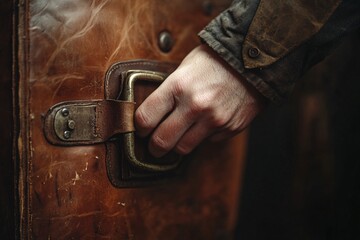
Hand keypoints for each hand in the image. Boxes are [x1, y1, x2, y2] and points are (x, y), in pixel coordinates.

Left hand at [135, 45, 264, 157]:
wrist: (253, 61)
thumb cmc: (215, 61)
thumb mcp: (184, 68)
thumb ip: (168, 92)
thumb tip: (154, 115)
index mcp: (178, 86)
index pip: (146, 118)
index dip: (139, 128)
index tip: (141, 130)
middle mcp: (195, 106)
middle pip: (162, 141)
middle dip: (154, 147)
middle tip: (154, 146)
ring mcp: (214, 120)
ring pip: (183, 148)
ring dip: (177, 145)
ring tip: (178, 137)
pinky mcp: (229, 128)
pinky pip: (207, 142)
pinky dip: (203, 136)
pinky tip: (206, 123)